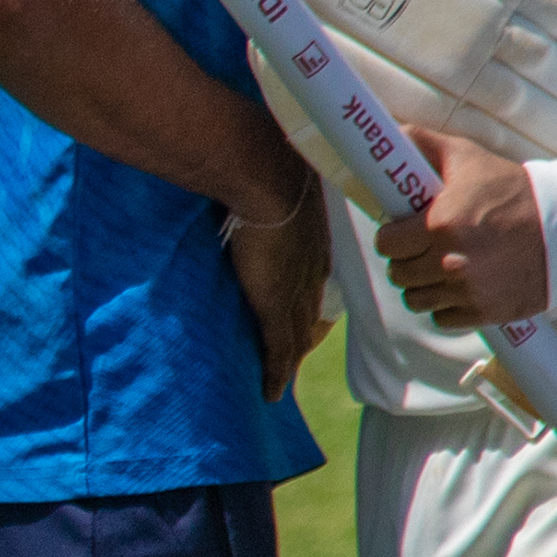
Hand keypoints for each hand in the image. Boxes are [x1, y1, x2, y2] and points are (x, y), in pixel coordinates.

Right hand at [222, 173, 333, 401]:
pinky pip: (277, 349)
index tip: (298, 317)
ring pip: (294, 337)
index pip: (310, 284)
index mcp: (312, 243)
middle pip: (308, 316)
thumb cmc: (264, 164)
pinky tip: (271, 392)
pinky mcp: (273, 304)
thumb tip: (244, 168)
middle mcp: (310, 272)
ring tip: (280, 381)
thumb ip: (264, 183)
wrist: (265, 174)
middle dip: (302, 338)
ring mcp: (293, 290)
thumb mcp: (275, 177)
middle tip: (291, 359)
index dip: (304, 304)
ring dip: (288, 361)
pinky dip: (275, 373)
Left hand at [374, 123, 548, 327]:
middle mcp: (450, 263)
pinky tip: (459, 287)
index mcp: (439, 226)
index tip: (403, 232)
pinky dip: (446, 306)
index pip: (386, 244)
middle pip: (399, 274)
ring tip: (439, 269)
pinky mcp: (487, 312)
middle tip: (422, 250)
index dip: (392, 236)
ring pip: (416, 300)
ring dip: (423, 286)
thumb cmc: (512, 190)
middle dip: (406, 260)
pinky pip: (442, 319)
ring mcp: (469, 291)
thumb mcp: (466, 157)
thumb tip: (390, 132)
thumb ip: (422, 143)